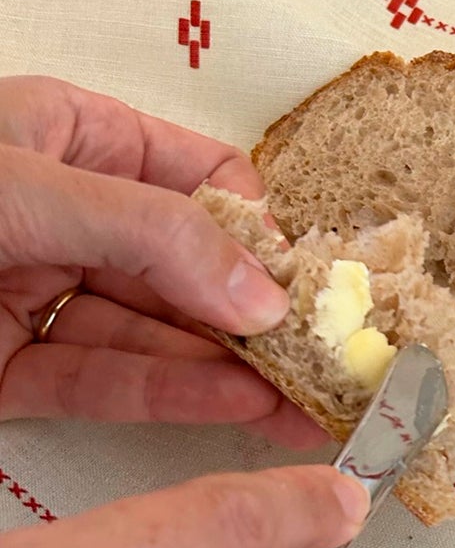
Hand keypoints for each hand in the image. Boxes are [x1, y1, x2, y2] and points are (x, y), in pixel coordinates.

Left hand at [0, 75, 320, 446]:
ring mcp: (36, 296)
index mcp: (69, 140)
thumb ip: (152, 234)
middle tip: (330, 358)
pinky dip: (171, 398)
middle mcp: (64, 218)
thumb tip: (258, 295)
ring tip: (307, 398)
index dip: (257, 229)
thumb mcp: (31, 187)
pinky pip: (101, 383)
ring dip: (232, 370)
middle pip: (188, 268)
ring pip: (154, 336)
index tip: (305, 284)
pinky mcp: (8, 371)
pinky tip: (241, 407)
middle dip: (258, 317)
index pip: (201, 177)